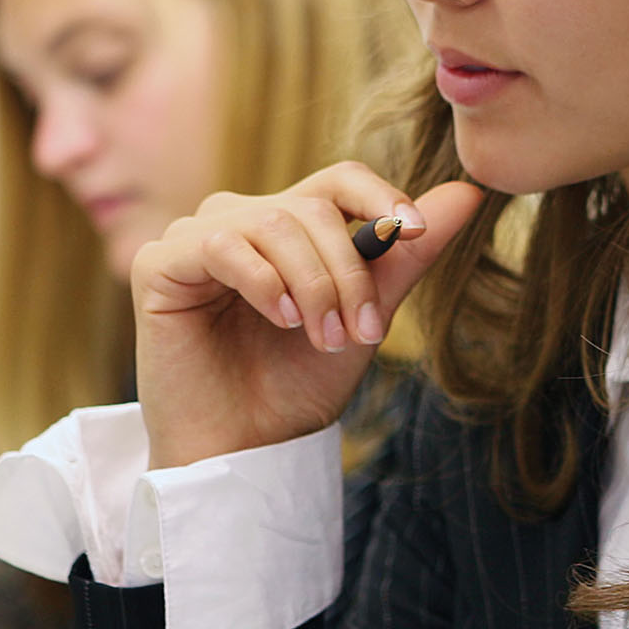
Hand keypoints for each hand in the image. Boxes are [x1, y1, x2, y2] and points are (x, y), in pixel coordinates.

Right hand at [131, 163, 482, 469]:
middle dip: (348, 272)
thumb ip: (406, 255)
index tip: (416, 234)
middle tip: (361, 333)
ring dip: (313, 284)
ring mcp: (197, 236)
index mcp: (289, 223)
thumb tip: (468, 193)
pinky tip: (281, 319)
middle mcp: (241, 218)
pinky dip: (263, 281)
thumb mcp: (365, 315)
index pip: (339, 179)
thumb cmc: (299, 385)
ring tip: (323, 337)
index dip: (381, 197)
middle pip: (312, 207)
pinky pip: (221, 244)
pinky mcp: (160, 263)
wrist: (247, 448)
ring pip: (274, 223)